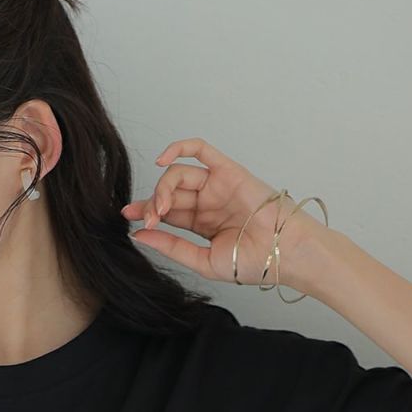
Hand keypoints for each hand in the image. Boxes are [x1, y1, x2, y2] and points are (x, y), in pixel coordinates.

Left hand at [120, 136, 330, 295]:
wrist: (283, 253)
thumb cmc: (253, 263)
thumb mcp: (203, 261)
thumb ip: (172, 247)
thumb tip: (140, 235)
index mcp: (203, 224)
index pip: (168, 212)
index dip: (147, 212)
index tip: (128, 219)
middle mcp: (208, 203)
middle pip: (170, 193)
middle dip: (152, 203)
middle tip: (146, 217)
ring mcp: (218, 185)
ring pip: (179, 175)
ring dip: (163, 188)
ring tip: (160, 208)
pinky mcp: (228, 171)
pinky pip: (201, 150)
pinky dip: (180, 148)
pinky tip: (162, 160)